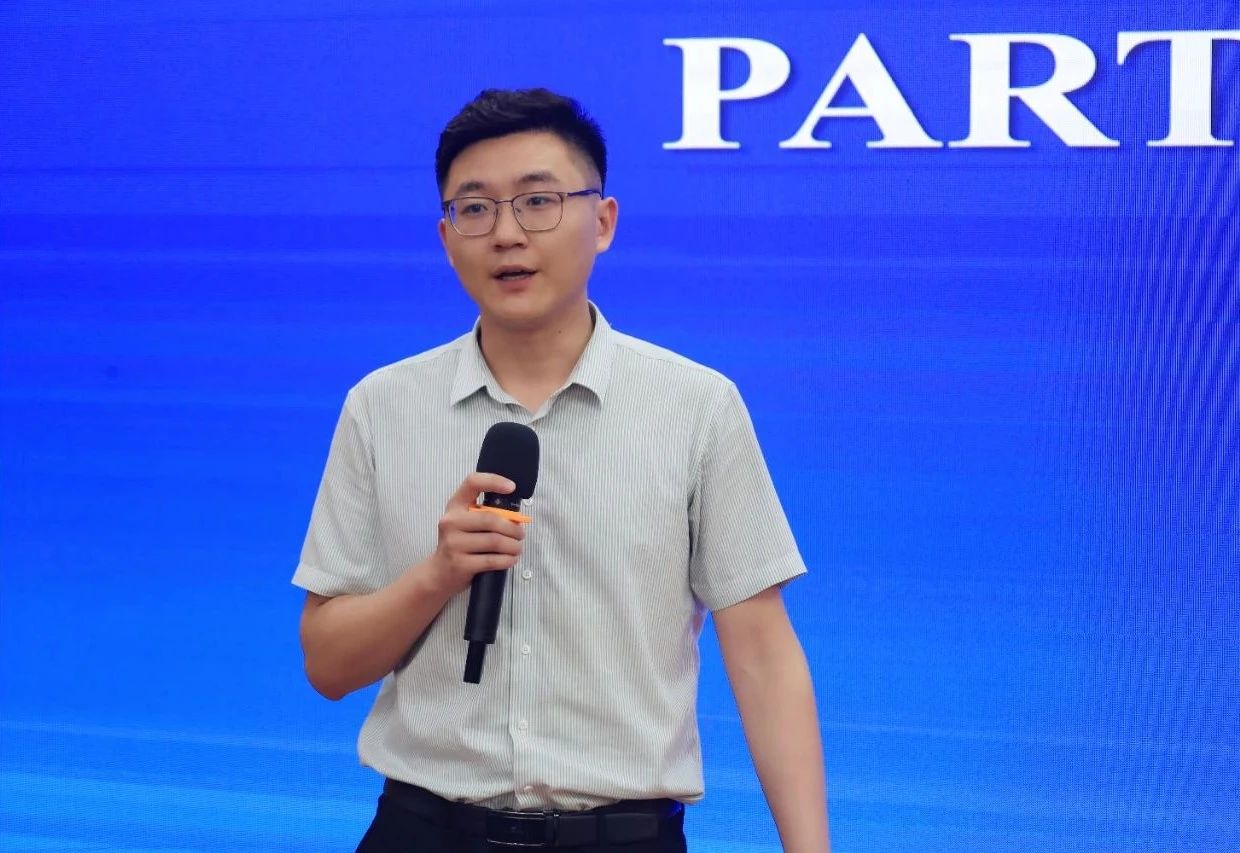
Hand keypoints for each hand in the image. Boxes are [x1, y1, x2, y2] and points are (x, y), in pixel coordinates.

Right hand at [427, 472, 525, 593]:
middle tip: (521, 535)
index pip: (472, 483)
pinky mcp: (460, 564)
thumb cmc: (458, 544)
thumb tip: (516, 517)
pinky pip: (492, 560)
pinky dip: (507, 560)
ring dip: (513, 546)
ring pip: (495, 541)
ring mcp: (453, 543)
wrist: (438, 573)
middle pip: (491, 519)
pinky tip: (511, 559)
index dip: (493, 481)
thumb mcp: (464, 523)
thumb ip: (484, 515)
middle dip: (513, 528)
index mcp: (454, 506)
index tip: (512, 487)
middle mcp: (451, 522)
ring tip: (517, 548)